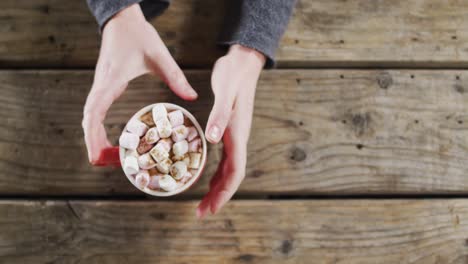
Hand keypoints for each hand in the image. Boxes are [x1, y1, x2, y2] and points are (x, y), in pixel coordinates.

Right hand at [82, 4, 196, 164]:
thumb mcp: (159, 55)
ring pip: (90, 119)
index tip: (98, 154)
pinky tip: (112, 140)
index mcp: (110, 81)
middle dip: (94, 143)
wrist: (122, 20)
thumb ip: (175, 76)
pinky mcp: (104, 88)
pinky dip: (99, 129)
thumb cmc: (137, 35)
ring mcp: (101, 88)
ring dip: (96, 138)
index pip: (94, 112)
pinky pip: (96, 113)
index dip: (93, 136)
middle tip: (108, 163)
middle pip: (89, 122)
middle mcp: (101, 87)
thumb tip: (192, 96)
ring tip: (111, 157)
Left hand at [197, 44, 265, 217]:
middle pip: (231, 176)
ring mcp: (234, 135)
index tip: (212, 208)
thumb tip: (213, 140)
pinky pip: (223, 159)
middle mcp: (238, 138)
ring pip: (227, 169)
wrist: (242, 63)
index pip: (235, 171)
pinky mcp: (228, 130)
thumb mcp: (224, 93)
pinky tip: (206, 176)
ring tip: (203, 202)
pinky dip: (215, 172)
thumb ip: (218, 116)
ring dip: (216, 187)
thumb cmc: (233, 75)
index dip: (225, 193)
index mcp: (237, 134)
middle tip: (202, 213)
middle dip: (218, 197)